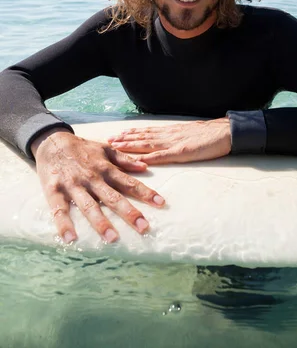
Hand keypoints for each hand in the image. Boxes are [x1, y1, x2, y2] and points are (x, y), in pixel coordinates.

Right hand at [31, 130, 164, 243]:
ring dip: (101, 223)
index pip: (129, 183)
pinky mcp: (54, 191)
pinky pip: (59, 210)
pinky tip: (70, 239)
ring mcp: (74, 186)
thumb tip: (145, 166)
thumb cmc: (82, 148)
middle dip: (129, 212)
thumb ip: (124, 159)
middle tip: (144, 227)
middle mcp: (92, 178)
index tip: (161, 203)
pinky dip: (64, 225)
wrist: (52, 141)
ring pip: (89, 206)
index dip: (146, 192)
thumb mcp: (105, 149)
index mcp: (106, 168)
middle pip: (113, 197)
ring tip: (113, 239)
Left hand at [108, 118, 231, 164]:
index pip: (147, 131)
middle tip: (108, 141)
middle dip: (124, 139)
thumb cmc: (211, 135)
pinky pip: (162, 155)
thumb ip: (178, 138)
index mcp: (171, 132)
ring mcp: (174, 143)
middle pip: (142, 136)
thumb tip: (168, 141)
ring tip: (116, 146)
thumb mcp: (190, 135)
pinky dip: (149, 158)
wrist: (226, 132)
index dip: (131, 133)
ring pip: (147, 143)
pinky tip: (138, 160)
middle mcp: (169, 135)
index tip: (117, 135)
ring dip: (130, 146)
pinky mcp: (182, 152)